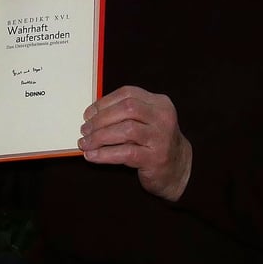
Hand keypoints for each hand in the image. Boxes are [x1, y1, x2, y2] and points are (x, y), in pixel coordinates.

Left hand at [78, 85, 192, 200]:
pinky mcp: (156, 157)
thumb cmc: (153, 142)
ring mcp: (161, 137)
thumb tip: (90, 116)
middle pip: (127, 109)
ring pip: (126, 130)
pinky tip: (93, 156)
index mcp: (159, 103)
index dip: (104, 102)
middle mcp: (163, 117)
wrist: (178, 169)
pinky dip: (105, 154)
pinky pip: (126, 152)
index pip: (128, 94)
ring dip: (100, 137)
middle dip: (101, 119)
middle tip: (85, 130)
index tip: (88, 114)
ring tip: (85, 144)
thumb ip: (124, 115)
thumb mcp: (144, 122)